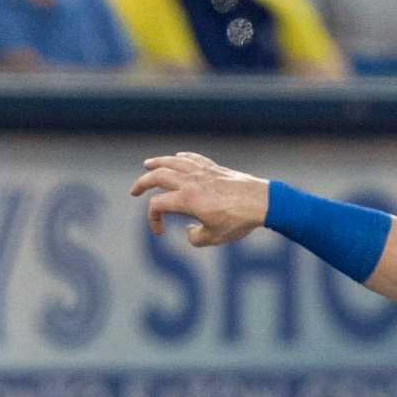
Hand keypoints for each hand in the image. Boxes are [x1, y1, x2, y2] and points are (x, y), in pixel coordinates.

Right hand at [131, 153, 269, 246]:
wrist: (263, 203)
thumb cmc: (239, 221)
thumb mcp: (214, 237)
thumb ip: (196, 238)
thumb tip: (190, 231)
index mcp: (186, 199)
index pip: (156, 205)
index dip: (152, 219)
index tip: (159, 231)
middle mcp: (190, 182)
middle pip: (157, 176)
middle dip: (141, 183)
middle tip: (134, 190)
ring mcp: (202, 172)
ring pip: (173, 162)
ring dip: (157, 162)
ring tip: (147, 164)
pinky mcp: (215, 169)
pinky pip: (194, 159)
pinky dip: (182, 158)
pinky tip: (178, 158)